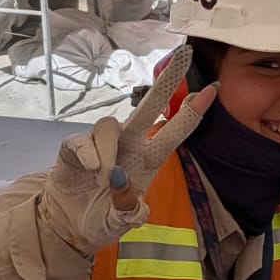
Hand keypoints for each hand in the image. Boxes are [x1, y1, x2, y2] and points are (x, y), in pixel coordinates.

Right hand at [39, 44, 216, 253]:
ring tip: (103, 177)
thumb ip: (126, 210)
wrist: (66, 224)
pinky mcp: (75, 147)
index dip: (192, 112)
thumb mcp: (119, 224)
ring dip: (108, 149)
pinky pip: (83, 141)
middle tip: (185, 55)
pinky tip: (90, 170)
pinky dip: (89, 154)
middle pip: (150, 106)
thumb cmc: (101, 218)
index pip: (174, 131)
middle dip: (167, 81)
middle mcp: (128, 144)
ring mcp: (102, 143)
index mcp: (147, 159)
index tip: (213, 88)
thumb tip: (120, 179)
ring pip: (110, 124)